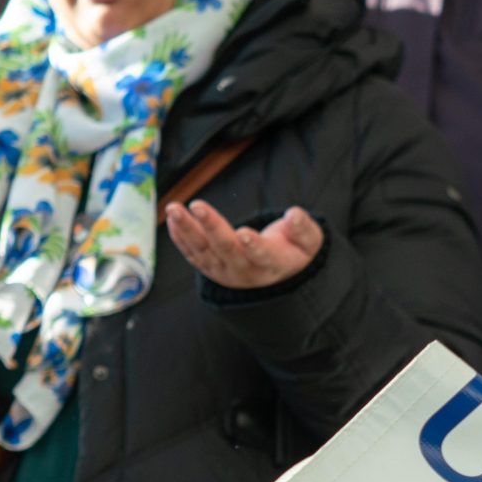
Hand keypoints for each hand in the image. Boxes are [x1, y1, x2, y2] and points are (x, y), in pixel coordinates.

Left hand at [164, 200, 324, 290]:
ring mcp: (224, 270)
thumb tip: (294, 214)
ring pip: (203, 251)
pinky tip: (172, 219)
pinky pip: (191, 253)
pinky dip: (180, 237)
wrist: (274, 276)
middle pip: (226, 249)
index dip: (253, 246)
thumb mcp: (308, 241)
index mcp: (271, 263)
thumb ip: (303, 228)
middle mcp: (244, 270)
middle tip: (197, 204)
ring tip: (174, 208)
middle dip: (211, 226)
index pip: (262, 255)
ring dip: (187, 229)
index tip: (243, 232)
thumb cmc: (292, 251)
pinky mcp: (209, 267)